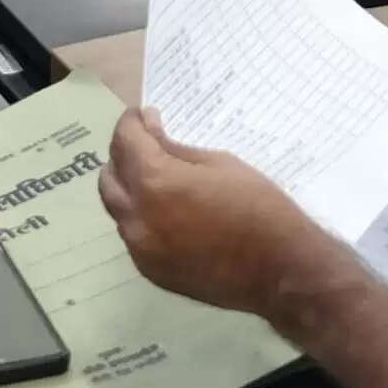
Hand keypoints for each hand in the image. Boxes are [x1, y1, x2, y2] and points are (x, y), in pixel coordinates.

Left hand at [99, 109, 348, 319]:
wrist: (277, 269)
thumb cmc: (257, 206)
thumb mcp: (219, 163)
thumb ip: (175, 149)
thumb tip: (150, 130)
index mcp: (154, 181)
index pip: (124, 141)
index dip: (131, 122)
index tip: (143, 116)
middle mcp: (136, 216)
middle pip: (109, 175)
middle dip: (124, 155)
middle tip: (149, 145)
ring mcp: (139, 248)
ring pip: (117, 208)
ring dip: (130, 188)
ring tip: (158, 180)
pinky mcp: (149, 270)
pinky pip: (134, 235)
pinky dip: (142, 218)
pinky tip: (170, 215)